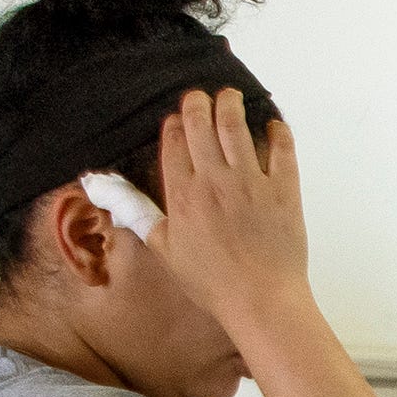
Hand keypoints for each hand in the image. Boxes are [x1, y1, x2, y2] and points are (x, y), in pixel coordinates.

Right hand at [145, 86, 315, 337]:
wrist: (260, 300)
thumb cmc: (213, 283)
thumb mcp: (166, 251)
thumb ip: (142, 216)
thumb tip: (113, 196)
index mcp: (182, 195)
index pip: (173, 142)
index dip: (175, 124)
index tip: (177, 119)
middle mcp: (214, 182)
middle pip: (201, 124)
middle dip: (198, 103)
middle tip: (202, 97)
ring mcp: (250, 183)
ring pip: (236, 127)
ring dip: (231, 104)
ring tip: (230, 96)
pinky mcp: (282, 190)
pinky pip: (282, 149)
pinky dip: (277, 131)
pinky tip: (273, 124)